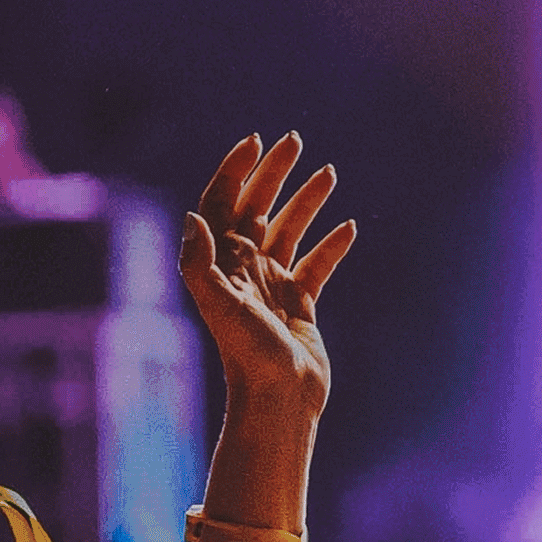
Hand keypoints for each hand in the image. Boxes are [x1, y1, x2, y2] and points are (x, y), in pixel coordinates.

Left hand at [184, 135, 360, 416]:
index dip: (236, 170)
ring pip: (289, 231)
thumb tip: (193, 216)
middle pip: (256, 208)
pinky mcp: (300, 305)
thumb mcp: (219, 305)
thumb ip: (200, 262)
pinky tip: (349, 227)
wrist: (278, 399)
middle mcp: (244, 269)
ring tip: (328, 173)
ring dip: (306, 201)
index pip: (222, 204)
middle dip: (273, 173)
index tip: (257, 141)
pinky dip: (331, 246)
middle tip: (294, 141)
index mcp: (221, 263)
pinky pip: (315, 266)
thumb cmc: (247, 354)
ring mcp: (272, 286)